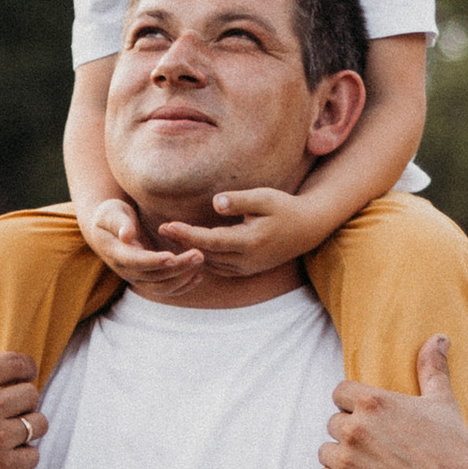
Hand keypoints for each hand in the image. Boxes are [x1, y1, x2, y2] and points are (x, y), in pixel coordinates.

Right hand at [0, 319, 46, 468]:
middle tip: (14, 409)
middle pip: (33, 393)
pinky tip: (10, 456)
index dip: (26, 368)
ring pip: (39, 424)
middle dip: (26, 401)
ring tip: (14, 432)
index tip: (24, 375)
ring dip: (30, 428)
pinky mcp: (0, 468)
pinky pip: (34, 455)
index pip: (18, 362)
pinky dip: (25, 456)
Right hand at [79, 196, 206, 293]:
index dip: (153, 261)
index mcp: (115, 253)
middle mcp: (126, 271)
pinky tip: (198, 276)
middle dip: (177, 267)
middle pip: (153, 276)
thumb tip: (125, 235)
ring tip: (200, 258)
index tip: (171, 257)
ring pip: (161, 286)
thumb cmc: (110, 215)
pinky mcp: (147, 279)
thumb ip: (119, 223)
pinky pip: (166, 289)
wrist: (107, 230)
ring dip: (183, 276)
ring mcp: (137, 278)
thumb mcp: (111, 213)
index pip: (135, 262)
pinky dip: (182, 285)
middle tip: (198, 254)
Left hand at [152, 185, 321, 277]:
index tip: (167, 225)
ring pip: (210, 263)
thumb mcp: (264, 198)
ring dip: (190, 252)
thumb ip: (239, 200)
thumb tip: (214, 203)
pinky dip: (203, 258)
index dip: (186, 234)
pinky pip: (218, 267)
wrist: (307, 229)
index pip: (209, 240)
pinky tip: (189, 248)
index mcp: (249, 242)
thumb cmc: (284, 208)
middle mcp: (246, 260)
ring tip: (170, 237)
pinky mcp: (246, 270)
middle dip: (182, 242)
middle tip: (161, 228)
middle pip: (205, 254)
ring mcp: (246, 268)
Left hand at [317, 334, 467, 468]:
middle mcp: (354, 428)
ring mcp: (345, 460)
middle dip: (351, 434)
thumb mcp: (443, 405)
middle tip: (379, 450)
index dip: (354, 406)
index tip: (372, 420)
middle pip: (334, 423)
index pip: (340, 393)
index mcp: (373, 402)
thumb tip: (439, 337)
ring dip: (343, 459)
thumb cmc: (451, 453)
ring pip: (327, 452)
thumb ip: (432, 368)